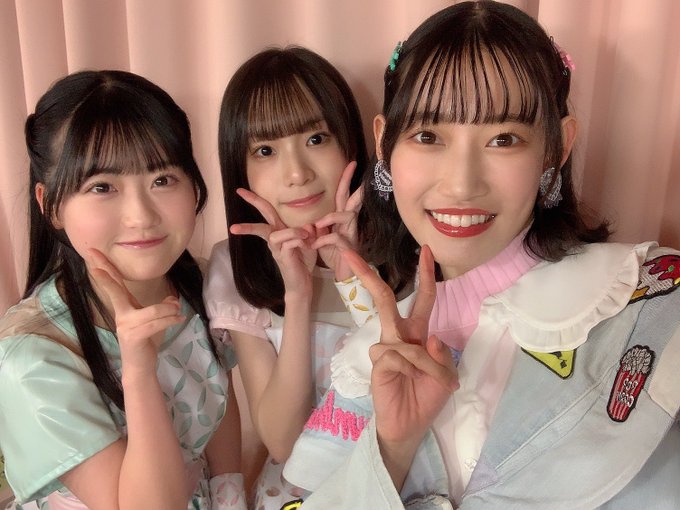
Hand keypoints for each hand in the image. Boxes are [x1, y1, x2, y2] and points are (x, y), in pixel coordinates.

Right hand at [86, 249, 183, 377]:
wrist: (141, 367)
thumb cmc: (146, 341)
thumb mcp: (151, 319)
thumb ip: (159, 307)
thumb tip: (172, 299)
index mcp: (124, 308)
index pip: (114, 284)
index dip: (104, 268)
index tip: (92, 252)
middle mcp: (121, 315)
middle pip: (114, 290)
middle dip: (105, 274)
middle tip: (92, 258)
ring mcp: (126, 326)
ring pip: (151, 310)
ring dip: (169, 310)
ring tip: (177, 309)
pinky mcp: (134, 336)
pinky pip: (156, 323)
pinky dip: (171, 320)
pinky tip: (179, 318)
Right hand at [230, 188, 315, 293]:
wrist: (302, 284)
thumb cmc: (304, 262)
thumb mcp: (310, 242)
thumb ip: (310, 231)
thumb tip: (308, 223)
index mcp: (280, 231)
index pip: (267, 211)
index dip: (256, 200)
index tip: (240, 190)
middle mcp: (275, 238)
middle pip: (263, 216)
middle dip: (253, 202)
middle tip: (239, 191)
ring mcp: (276, 248)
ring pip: (276, 233)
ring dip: (292, 232)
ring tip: (306, 237)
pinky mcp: (283, 257)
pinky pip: (288, 243)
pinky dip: (299, 240)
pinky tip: (307, 245)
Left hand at [313, 161, 362, 279]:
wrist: (343, 275)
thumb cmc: (334, 255)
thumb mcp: (322, 238)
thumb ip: (319, 227)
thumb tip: (313, 221)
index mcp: (341, 219)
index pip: (342, 195)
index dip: (346, 179)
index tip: (351, 163)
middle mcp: (348, 223)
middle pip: (350, 197)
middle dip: (350, 181)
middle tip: (353, 164)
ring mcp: (351, 233)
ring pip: (347, 215)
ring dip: (330, 218)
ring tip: (318, 226)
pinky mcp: (349, 247)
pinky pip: (338, 238)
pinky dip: (324, 240)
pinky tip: (315, 245)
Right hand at [342, 246, 457, 483]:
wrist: (409, 427)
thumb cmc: (426, 398)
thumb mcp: (445, 376)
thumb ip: (441, 355)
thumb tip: (430, 338)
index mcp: (417, 334)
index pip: (423, 299)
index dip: (425, 275)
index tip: (427, 251)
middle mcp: (399, 335)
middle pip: (384, 298)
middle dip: (368, 274)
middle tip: (348, 251)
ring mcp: (385, 348)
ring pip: (401, 335)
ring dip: (426, 362)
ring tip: (438, 383)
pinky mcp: (377, 362)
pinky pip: (396, 355)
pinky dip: (413, 369)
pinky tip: (411, 383)